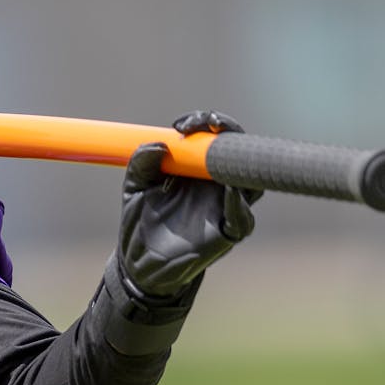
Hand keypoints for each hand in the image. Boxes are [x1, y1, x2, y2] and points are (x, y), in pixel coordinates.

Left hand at [116, 111, 261, 297]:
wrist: (138, 261)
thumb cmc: (140, 221)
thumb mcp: (134, 188)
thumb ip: (141, 164)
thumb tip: (159, 145)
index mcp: (198, 169)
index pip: (213, 138)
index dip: (205, 123)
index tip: (182, 125)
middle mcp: (217, 185)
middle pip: (238, 152)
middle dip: (228, 132)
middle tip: (209, 125)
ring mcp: (225, 208)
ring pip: (249, 182)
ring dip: (239, 165)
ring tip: (219, 153)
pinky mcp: (227, 234)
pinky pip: (243, 218)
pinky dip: (238, 203)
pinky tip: (227, 190)